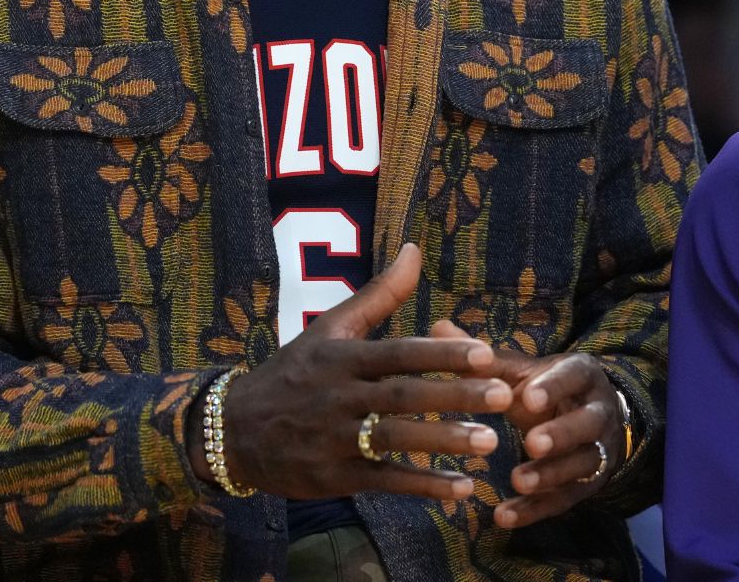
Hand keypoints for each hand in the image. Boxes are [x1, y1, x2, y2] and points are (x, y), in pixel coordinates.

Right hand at [201, 244, 515, 500]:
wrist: (234, 429)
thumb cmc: (295, 373)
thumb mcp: (330, 330)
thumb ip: (378, 295)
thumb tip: (413, 249)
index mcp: (342, 357)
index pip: (399, 353)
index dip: (442, 354)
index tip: (486, 354)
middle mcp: (338, 396)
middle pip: (402, 396)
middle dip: (454, 397)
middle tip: (505, 397)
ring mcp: (334, 439)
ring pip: (394, 440)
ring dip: (443, 443)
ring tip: (490, 442)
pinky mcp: (334, 477)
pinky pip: (384, 481)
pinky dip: (422, 487)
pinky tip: (462, 488)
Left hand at [431, 320, 625, 528]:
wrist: (594, 418)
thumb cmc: (548, 389)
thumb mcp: (525, 371)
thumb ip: (486, 358)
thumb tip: (438, 327)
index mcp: (582, 375)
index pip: (573, 377)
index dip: (554, 387)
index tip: (529, 397)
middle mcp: (598, 412)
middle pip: (587, 424)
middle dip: (561, 434)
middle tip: (531, 442)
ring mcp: (598, 450)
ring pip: (581, 465)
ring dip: (551, 476)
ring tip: (517, 482)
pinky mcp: (588, 485)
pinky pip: (564, 500)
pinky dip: (535, 511)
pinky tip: (503, 517)